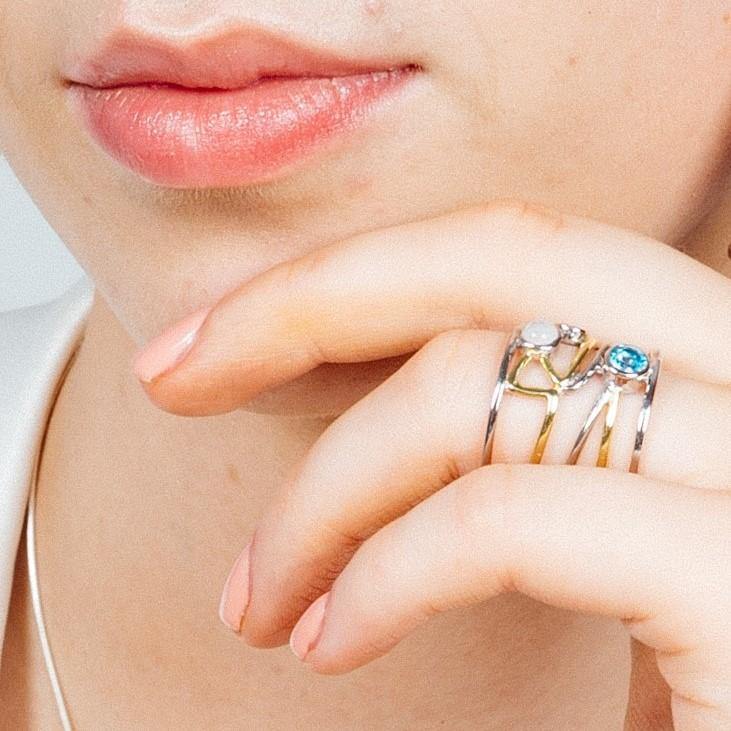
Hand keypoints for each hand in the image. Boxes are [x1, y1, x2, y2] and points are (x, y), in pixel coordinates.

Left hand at [132, 200, 730, 728]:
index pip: (524, 255)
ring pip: (484, 387)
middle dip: (311, 298)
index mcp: (706, 369)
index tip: (219, 337)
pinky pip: (511, 521)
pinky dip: (388, 571)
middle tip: (173, 370)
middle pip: (511, 256)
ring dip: (327, 484)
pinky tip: (327, 642)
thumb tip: (360, 401)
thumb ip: (505, 448)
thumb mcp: (584, 529)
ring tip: (256, 595)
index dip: (360, 274)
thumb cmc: (668, 690)